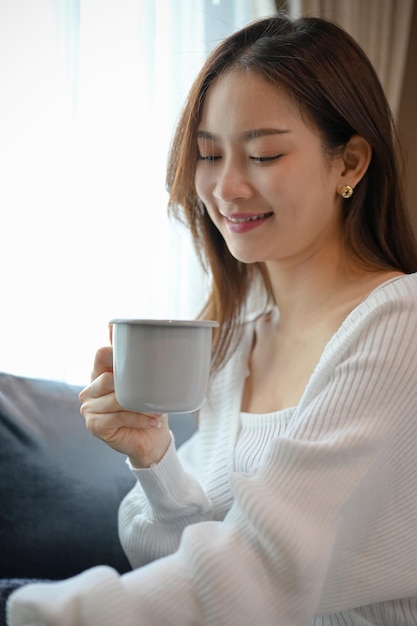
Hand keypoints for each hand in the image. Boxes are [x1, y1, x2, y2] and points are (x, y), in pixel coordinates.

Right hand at [79, 345, 171, 467]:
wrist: (150, 439)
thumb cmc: (147, 405)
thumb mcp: (145, 380)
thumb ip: (137, 357)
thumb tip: (129, 326)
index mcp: (100, 372)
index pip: (101, 354)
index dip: (116, 352)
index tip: (138, 357)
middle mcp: (90, 388)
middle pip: (108, 378)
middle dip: (134, 386)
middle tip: (154, 392)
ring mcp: (88, 407)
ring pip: (115, 399)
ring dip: (140, 406)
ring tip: (158, 411)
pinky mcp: (93, 425)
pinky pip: (118, 417)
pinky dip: (139, 419)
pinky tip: (153, 422)